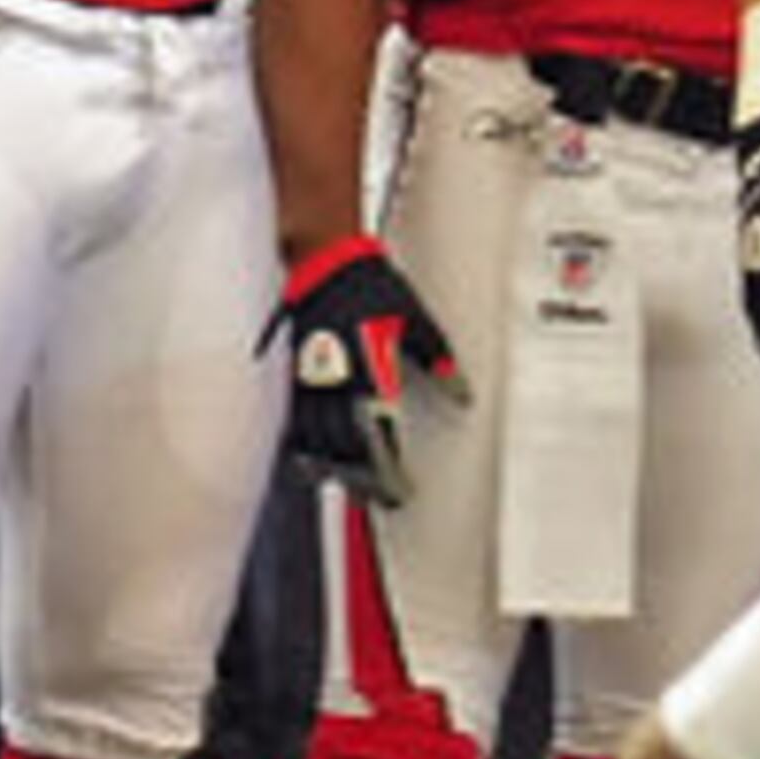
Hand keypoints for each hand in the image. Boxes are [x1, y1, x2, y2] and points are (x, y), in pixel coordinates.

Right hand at [274, 234, 464, 508]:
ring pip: (317, 443)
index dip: (387, 473)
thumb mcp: (417, 321)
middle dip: (362, 480)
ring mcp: (312, 381)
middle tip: (381, 496)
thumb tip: (462, 394)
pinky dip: (307, 447)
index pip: (377, 440)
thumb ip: (439, 361)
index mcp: (368, 374)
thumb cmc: (371, 288)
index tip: (400, 491)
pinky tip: (315, 460)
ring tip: (352, 485)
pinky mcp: (297, 376)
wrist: (325, 263)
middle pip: (344, 451)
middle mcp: (337, 384)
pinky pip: (298, 423)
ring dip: (335, 469)